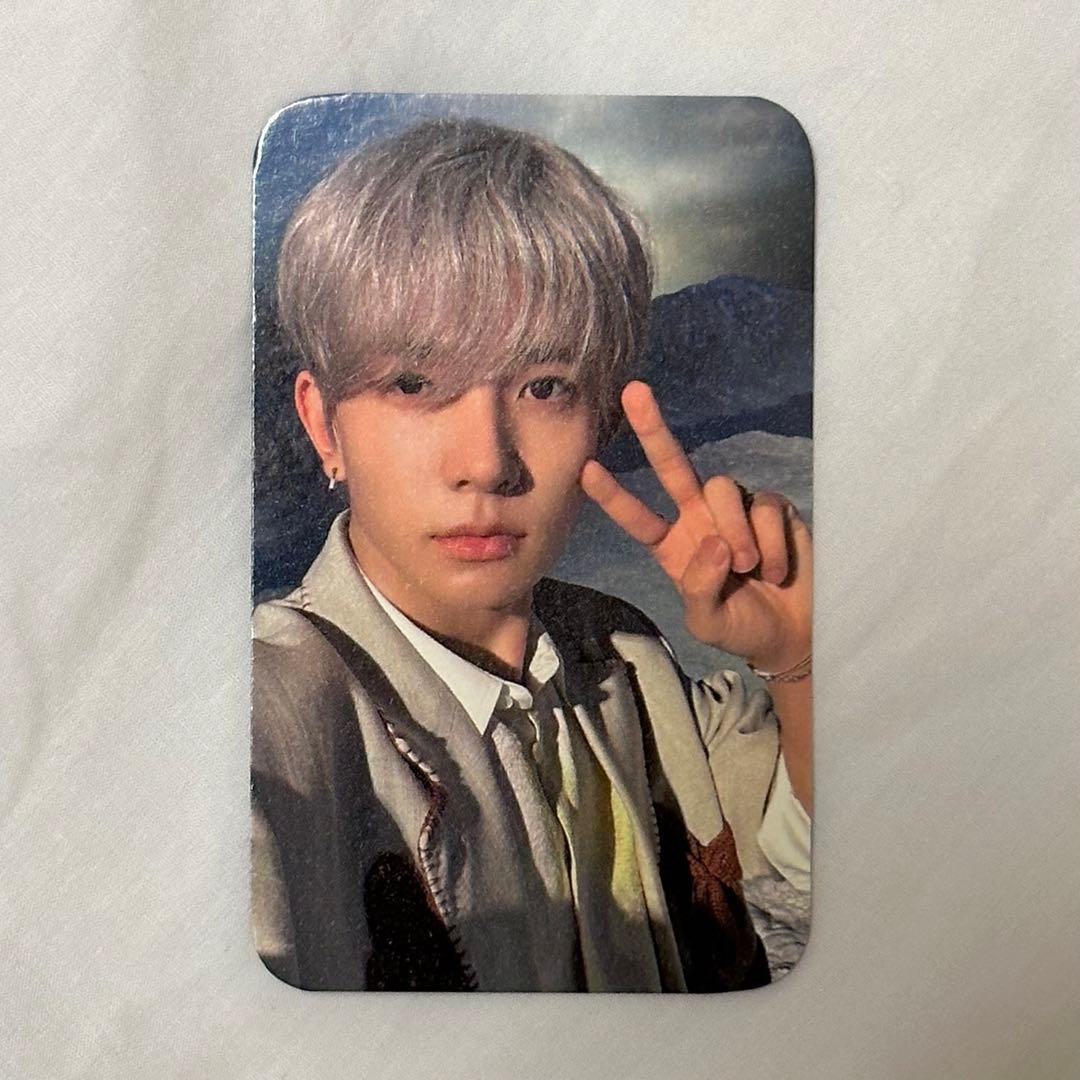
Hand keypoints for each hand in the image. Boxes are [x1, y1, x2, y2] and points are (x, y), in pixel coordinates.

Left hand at [579, 381, 811, 671]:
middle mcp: (700, 519)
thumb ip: (699, 588)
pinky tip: (778, 568)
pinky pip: (766, 507)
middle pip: (673, 467)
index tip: (586, 469)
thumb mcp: (708, 622)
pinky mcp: (774, 509)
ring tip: (749, 567)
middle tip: (632, 391)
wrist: (795, 634)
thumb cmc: (743, 628)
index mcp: (674, 548)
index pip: (638, 517)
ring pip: (723, 489)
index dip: (614, 496)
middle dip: (653, 430)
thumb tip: (714, 543)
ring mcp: (737, 510)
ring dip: (736, 530)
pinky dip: (772, 542)